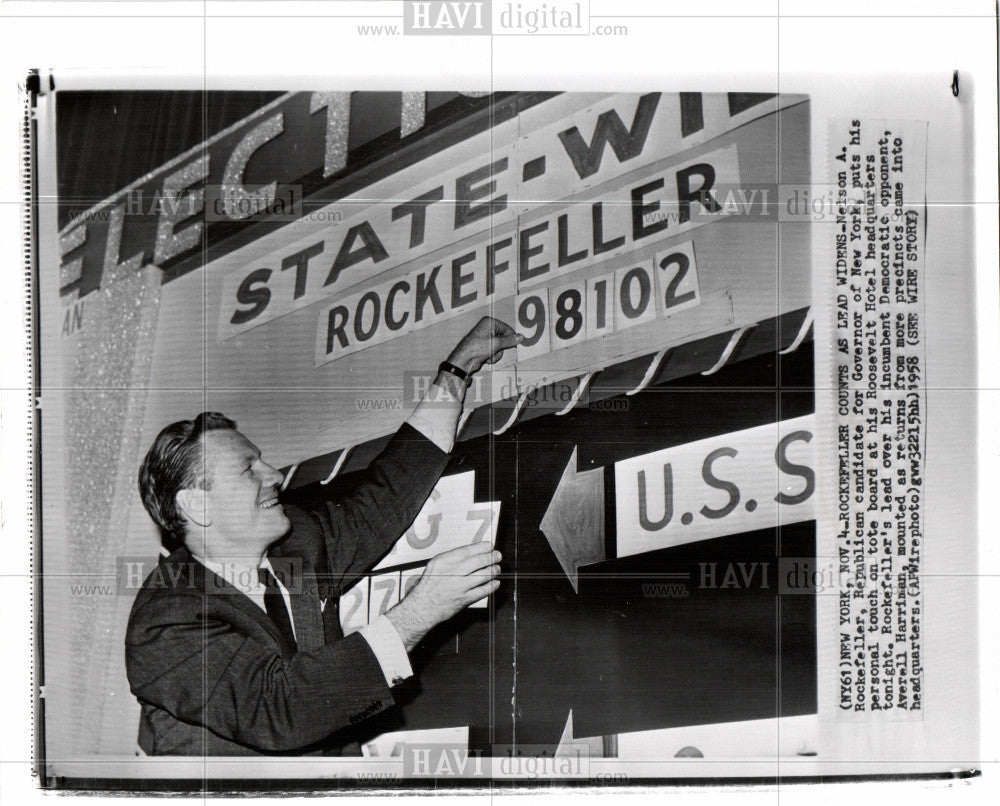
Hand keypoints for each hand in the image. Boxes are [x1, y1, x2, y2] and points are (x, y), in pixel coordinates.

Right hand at [385, 542, 500, 651]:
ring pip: (483, 575)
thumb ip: (452, 559)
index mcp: (444, 561)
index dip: (482, 547)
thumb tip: (472, 553)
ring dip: (493, 571)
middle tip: (497, 556)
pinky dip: (491, 586)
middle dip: (491, 557)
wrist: (422, 607)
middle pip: (478, 561)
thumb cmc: (428, 586)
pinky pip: (482, 591)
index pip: (468, 550)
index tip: (489, 546)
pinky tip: (495, 583)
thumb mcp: (436, 565)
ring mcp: (459, 587)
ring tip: (497, 569)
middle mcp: (452, 572)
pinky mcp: (464, 600)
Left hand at [447, 316, 521, 375]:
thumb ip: (510, 341)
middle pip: (504, 338)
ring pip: (500, 347)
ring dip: (496, 353)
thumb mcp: (497, 344)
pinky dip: (492, 356)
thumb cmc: (476, 348)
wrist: (465, 360)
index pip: (507, 328)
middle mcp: (487, 328)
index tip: (513, 344)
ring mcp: (485, 338)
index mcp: (489, 322)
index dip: (510, 338)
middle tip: (496, 350)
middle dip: (501, 348)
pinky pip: (494, 351)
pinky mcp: (484, 346)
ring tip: (489, 354)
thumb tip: (520, 337)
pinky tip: (485, 358)